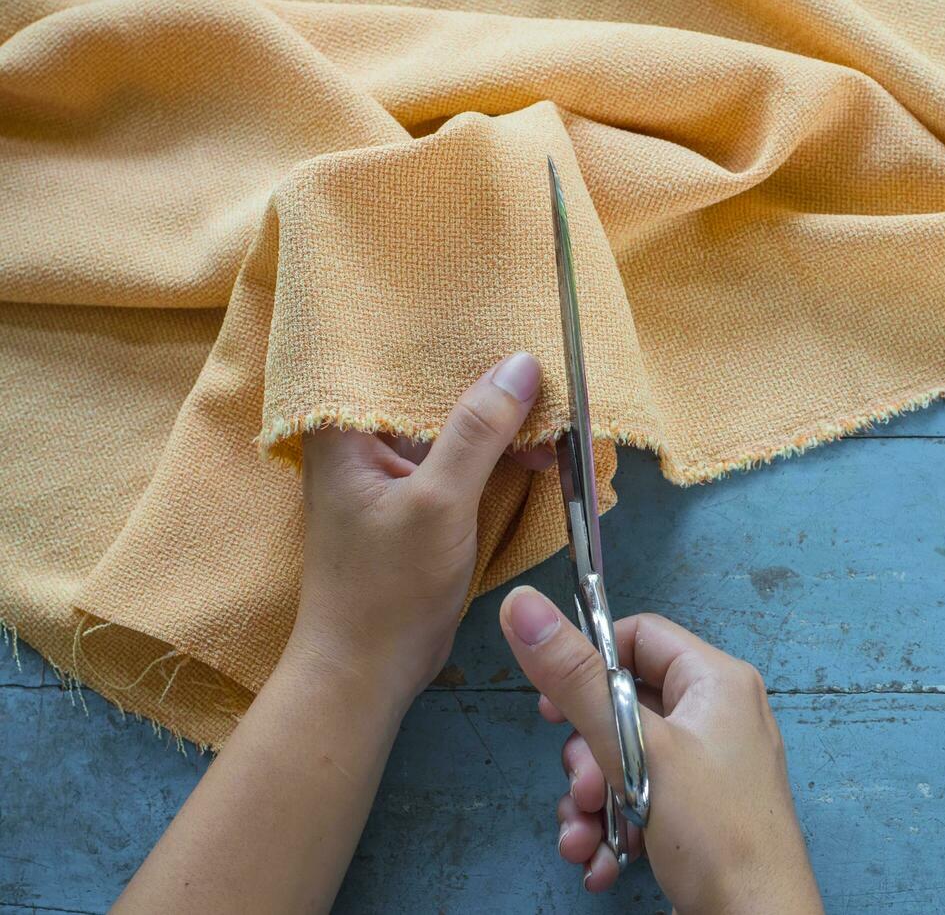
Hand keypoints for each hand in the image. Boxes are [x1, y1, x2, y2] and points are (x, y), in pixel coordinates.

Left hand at [292, 351, 547, 711]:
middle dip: (489, 383)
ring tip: (554, 418)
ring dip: (500, 422)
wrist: (366, 671)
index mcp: (341, 427)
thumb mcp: (439, 502)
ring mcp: (386, 469)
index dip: (455, 340)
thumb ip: (478, 431)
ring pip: (451, 423)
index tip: (510, 322)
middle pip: (429, 388)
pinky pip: (457, 456)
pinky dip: (494, 453)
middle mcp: (358, 438)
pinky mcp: (412, 497)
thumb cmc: (387, 589)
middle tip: (549, 372)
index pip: (399, 359)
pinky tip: (536, 452)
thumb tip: (522, 364)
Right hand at [499, 587, 823, 913]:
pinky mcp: (698, 814)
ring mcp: (708, 768)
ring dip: (589, 802)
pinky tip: (601, 860)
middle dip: (585, 755)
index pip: (640, 637)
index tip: (552, 704)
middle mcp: (717, 716)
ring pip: (622, 761)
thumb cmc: (717, 833)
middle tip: (580, 788)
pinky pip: (638, 801)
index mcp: (716, 682)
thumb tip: (522, 605)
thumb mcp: (636, 749)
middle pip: (623, 706)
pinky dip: (612, 828)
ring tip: (584, 835)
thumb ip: (575, 680)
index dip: (589, 663)